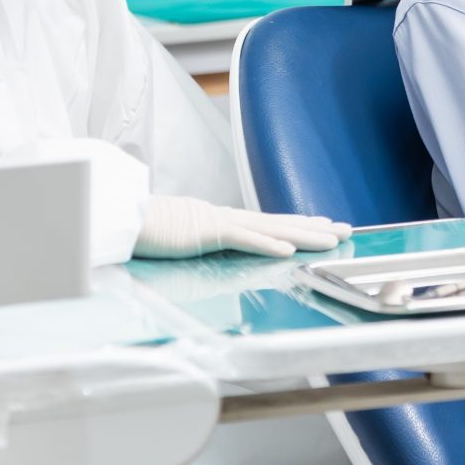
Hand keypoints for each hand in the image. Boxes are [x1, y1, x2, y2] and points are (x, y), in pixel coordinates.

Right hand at [137, 195, 349, 258]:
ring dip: (305, 235)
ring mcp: (218, 222)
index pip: (267, 222)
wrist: (118, 214)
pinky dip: (267, 244)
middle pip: (279, 221)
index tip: (321, 225)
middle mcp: (226, 217)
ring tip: (333, 240)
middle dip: (315, 226)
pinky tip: (290, 250)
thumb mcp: (176, 237)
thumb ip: (193, 241)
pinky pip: (243, 239)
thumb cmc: (141, 227)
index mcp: (219, 219)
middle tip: (346, 230)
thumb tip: (200, 243)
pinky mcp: (207, 232)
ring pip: (272, 228)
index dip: (297, 224)